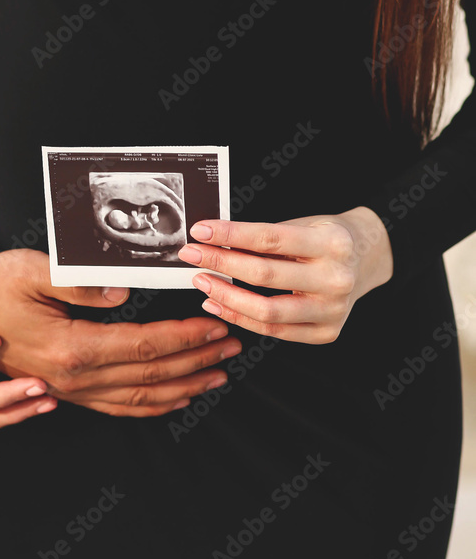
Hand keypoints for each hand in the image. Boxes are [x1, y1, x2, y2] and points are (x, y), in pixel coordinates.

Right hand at [0, 249, 241, 416]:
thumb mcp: (33, 270)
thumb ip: (81, 283)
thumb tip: (124, 292)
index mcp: (72, 348)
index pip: (146, 346)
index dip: (186, 337)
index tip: (216, 324)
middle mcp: (74, 378)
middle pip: (152, 375)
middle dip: (198, 360)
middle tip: (232, 346)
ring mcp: (69, 390)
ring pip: (140, 398)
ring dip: (184, 386)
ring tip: (218, 375)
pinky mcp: (65, 391)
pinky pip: (117, 407)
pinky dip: (153, 405)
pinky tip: (176, 397)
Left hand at [178, 206, 392, 343]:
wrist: (367, 259)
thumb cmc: (327, 238)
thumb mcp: (303, 226)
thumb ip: (264, 239)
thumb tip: (212, 242)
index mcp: (332, 243)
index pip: (269, 239)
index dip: (230, 235)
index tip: (200, 230)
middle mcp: (336, 278)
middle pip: (264, 275)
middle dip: (220, 263)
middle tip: (191, 256)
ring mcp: (334, 310)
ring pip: (267, 312)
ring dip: (226, 297)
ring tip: (202, 282)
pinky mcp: (327, 332)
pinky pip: (275, 331)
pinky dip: (242, 318)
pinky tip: (220, 304)